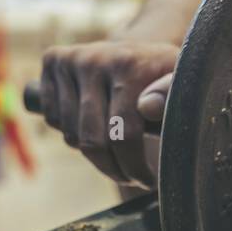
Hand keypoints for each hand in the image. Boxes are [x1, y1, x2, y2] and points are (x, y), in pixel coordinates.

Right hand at [38, 39, 177, 187]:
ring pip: (71, 135)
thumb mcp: (179, 86)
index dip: (134, 167)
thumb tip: (148, 107)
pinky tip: (91, 125)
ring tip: (114, 150)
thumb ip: (171, 95)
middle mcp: (95, 58)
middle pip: (93, 141)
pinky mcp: (52, 61)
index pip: (122, 134)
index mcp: (129, 64)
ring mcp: (71, 60)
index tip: (148, 181)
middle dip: (113, 169)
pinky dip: (70, 133)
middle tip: (129, 176)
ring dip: (92, 154)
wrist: (135, 49)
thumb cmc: (160, 78)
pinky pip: (53, 119)